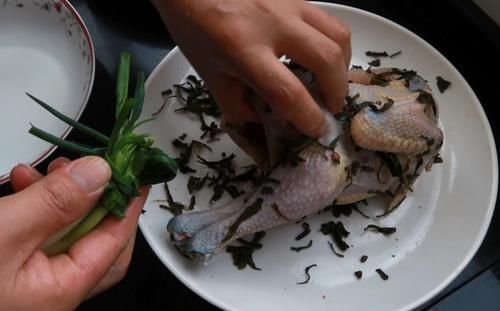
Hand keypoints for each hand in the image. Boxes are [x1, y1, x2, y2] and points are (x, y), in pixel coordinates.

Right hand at [0, 156, 148, 310]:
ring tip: (51, 171)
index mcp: (62, 289)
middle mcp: (51, 292)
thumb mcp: (6, 231)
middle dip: (98, 199)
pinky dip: (37, 208)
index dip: (128, 202)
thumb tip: (99, 174)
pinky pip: (38, 237)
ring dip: (63, 198)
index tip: (136, 172)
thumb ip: (56, 203)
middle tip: (95, 169)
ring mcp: (32, 283)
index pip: (115, 240)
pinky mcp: (11, 271)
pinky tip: (24, 186)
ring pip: (66, 234)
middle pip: (99, 240)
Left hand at [152, 0, 350, 137]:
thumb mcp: (210, 75)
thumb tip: (271, 122)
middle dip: (337, 92)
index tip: (317, 130)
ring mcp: (288, 4)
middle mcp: (273, 24)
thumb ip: (239, 105)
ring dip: (342, 66)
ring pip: (338, 35)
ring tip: (331, 82)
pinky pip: (329, 20)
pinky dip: (335, 44)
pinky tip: (322, 56)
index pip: (288, 92)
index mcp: (243, 50)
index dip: (309, 118)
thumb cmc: (194, 29)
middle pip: (326, 60)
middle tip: (331, 107)